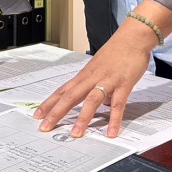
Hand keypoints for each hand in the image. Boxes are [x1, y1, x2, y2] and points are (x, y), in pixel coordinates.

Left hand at [33, 24, 153, 137]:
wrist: (133, 36)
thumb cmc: (117, 51)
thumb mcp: (100, 68)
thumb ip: (96, 85)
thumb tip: (99, 102)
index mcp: (85, 75)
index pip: (63, 91)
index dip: (49, 103)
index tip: (38, 114)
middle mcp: (92, 78)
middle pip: (70, 96)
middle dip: (56, 112)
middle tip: (45, 127)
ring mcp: (107, 81)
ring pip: (91, 100)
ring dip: (83, 118)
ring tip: (76, 134)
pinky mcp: (123, 84)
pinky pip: (118, 104)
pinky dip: (114, 119)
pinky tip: (111, 132)